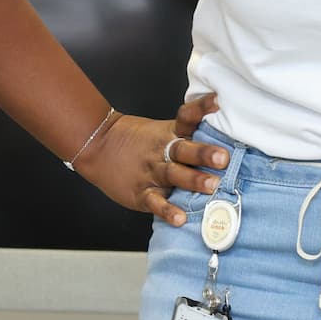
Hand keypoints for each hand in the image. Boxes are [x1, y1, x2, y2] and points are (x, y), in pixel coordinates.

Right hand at [71, 93, 228, 226]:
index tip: (217, 101)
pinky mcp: (141, 194)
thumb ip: (188, 133)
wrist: (97, 146)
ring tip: (211, 185)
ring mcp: (151, 172)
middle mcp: (162, 151)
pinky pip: (156, 203)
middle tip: (223, 157)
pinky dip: (167, 211)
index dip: (201, 108)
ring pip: (173, 175)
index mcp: (169, 133)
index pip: (187, 117)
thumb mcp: (162, 130)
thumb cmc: (136, 140)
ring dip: (193, 180)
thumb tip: (222, 132)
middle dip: (204, 153)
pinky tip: (180, 218)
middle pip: (184, 149)